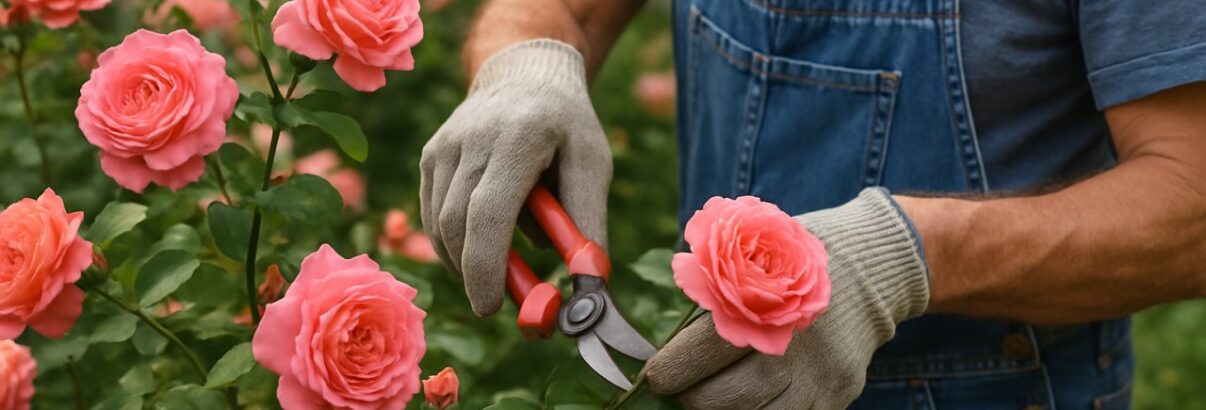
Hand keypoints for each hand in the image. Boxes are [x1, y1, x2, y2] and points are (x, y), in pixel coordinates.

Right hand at [420, 39, 611, 315]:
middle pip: (458, 225)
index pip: (488, 213)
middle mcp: (471, 139)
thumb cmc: (567, 127)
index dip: (485, 267)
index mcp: (518, 137)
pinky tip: (483, 240)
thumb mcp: (594, 166)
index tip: (492, 307)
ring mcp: (443, 146)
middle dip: (475, 275)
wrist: (525, 74)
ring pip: (441, 225)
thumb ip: (588, 223)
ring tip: (503, 257)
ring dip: (469, 258)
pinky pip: (434, 215)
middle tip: (501, 302)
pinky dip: (456, 242)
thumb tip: (588, 284)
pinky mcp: (430, 156)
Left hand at [646, 189, 930, 408]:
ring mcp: (822, 381)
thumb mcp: (756, 253)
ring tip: (706, 397)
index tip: (654, 376)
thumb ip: (716, 288)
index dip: (673, 370)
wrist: (877, 267)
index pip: (708, 351)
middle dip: (693, 399)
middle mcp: (801, 351)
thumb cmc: (797, 254)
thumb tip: (665, 331)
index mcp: (774, 308)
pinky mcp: (837, 398)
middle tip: (676, 389)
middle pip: (728, 398)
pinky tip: (742, 405)